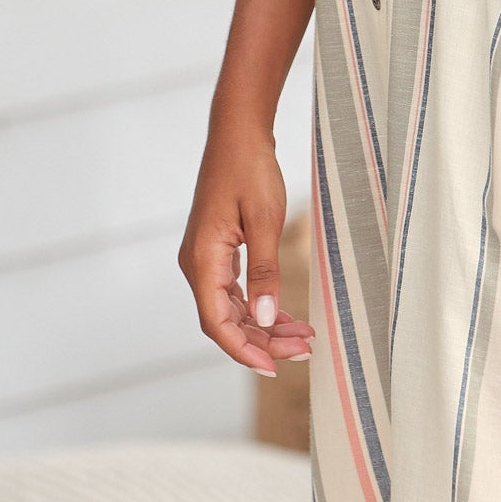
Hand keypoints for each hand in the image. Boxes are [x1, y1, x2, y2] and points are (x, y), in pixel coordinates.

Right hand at [179, 128, 315, 376]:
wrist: (238, 133)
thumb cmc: (249, 169)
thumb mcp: (264, 220)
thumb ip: (264, 272)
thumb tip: (264, 318)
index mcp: (202, 261)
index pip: (217, 324)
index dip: (244, 351)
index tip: (275, 368)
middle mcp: (197, 265)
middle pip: (226, 321)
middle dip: (263, 341)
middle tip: (303, 351)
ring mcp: (205, 259)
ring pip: (232, 309)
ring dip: (264, 325)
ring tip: (302, 336)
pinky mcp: (217, 251)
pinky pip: (235, 291)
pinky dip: (259, 305)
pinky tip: (284, 314)